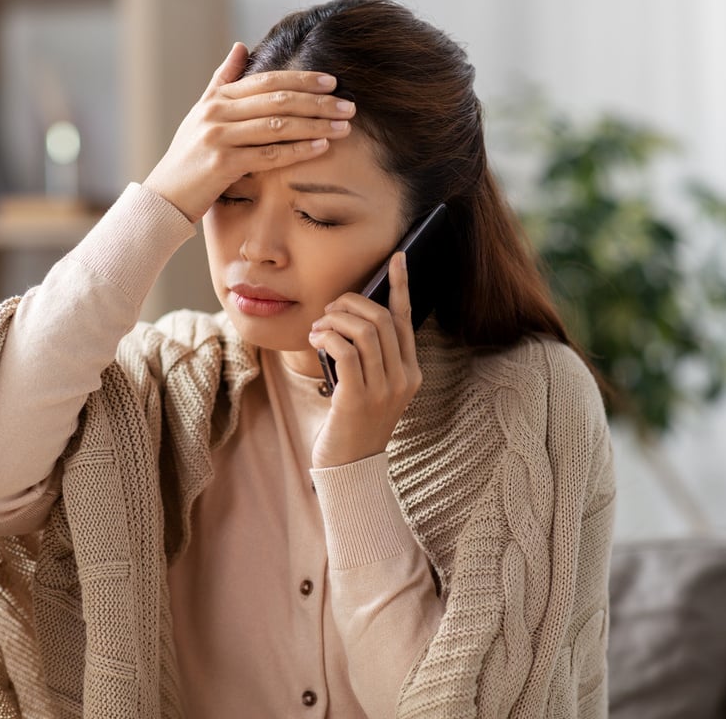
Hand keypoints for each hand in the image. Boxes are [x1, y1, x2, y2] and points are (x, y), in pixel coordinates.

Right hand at [143, 42, 355, 221]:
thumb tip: (240, 46)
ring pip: (277, 125)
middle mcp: (217, 113)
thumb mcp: (201, 113)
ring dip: (315, 125)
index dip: (302, 79)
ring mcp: (219, 138)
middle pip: (278, 100)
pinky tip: (321, 147)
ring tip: (343, 127)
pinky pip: (269, 155)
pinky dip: (297, 150)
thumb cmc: (188, 157)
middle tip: (348, 105)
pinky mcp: (223, 165)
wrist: (164, 196)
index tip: (332, 81)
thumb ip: (222, 80)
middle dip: (318, 101)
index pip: (267, 81)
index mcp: (217, 99)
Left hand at [307, 252, 422, 467]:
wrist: (350, 468)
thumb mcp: (369, 386)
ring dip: (335, 319)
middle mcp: (402, 378)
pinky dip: (328, 337)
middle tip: (327, 311)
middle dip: (350, 304)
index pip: (406, 320)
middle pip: (382, 319)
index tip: (397, 258)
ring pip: (365, 331)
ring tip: (318, 326)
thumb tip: (349, 316)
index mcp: (410, 372)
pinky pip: (345, 352)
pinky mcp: (358, 399)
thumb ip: (368, 357)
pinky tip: (315, 338)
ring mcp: (383, 390)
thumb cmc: (354, 423)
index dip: (401, 285)